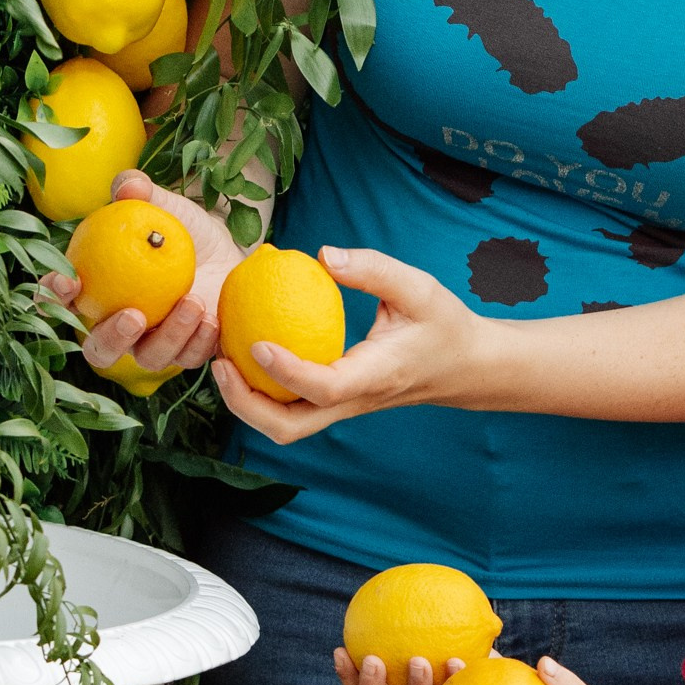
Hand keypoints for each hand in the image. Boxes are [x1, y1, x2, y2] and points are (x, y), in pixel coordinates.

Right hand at [37, 173, 243, 381]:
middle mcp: (118, 325)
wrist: (228, 253)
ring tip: (192, 301)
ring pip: (148, 358)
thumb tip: (129, 186)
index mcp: (97, 290)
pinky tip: (210, 318)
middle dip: (110, 339)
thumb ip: (143, 195)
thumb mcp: (168, 208)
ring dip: (169, 335)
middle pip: (97, 350)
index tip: (67, 279)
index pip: (61, 301)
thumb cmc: (185, 231)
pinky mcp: (188, 352)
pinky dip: (198, 341)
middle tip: (133, 315)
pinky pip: (188, 358)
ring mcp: (153, 344)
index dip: (52, 296)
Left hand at [213, 245, 493, 442]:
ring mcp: (343, 409)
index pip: (324, 388)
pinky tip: (245, 354)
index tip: (256, 342)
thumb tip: (323, 255)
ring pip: (285, 428)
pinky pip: (292, 410)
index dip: (286, 371)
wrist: (465, 367)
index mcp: (375, 376)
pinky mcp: (336, 403)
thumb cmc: (443, 324)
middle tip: (219, 363)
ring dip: (246, 404)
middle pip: (290, 428)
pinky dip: (261, 392)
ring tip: (222, 361)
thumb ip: (373, 269)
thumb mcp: (418, 287)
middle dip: (246, 406)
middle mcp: (354, 401)